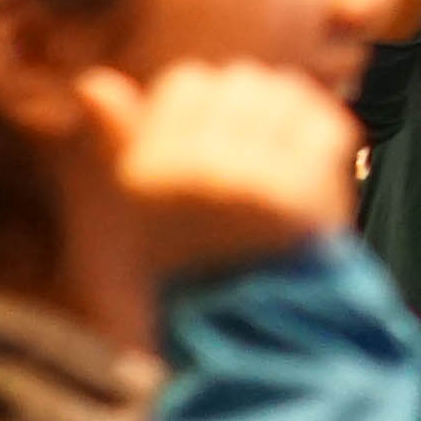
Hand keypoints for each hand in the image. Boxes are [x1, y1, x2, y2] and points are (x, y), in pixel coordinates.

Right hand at [70, 56, 359, 284]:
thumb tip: (93, 83)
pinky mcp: (305, 194)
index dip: (203, 106)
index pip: (187, 82)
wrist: (244, 340)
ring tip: (281, 155)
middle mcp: (198, 170)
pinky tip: (313, 164)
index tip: (212, 140)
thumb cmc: (182, 273)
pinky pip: (326, 122)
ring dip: (287, 116)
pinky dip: (324, 137)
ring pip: (285, 92)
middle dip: (247, 108)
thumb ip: (115, 144)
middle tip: (253, 151)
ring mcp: (255, 180)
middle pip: (240, 80)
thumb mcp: (129, 217)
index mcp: (148, 171)